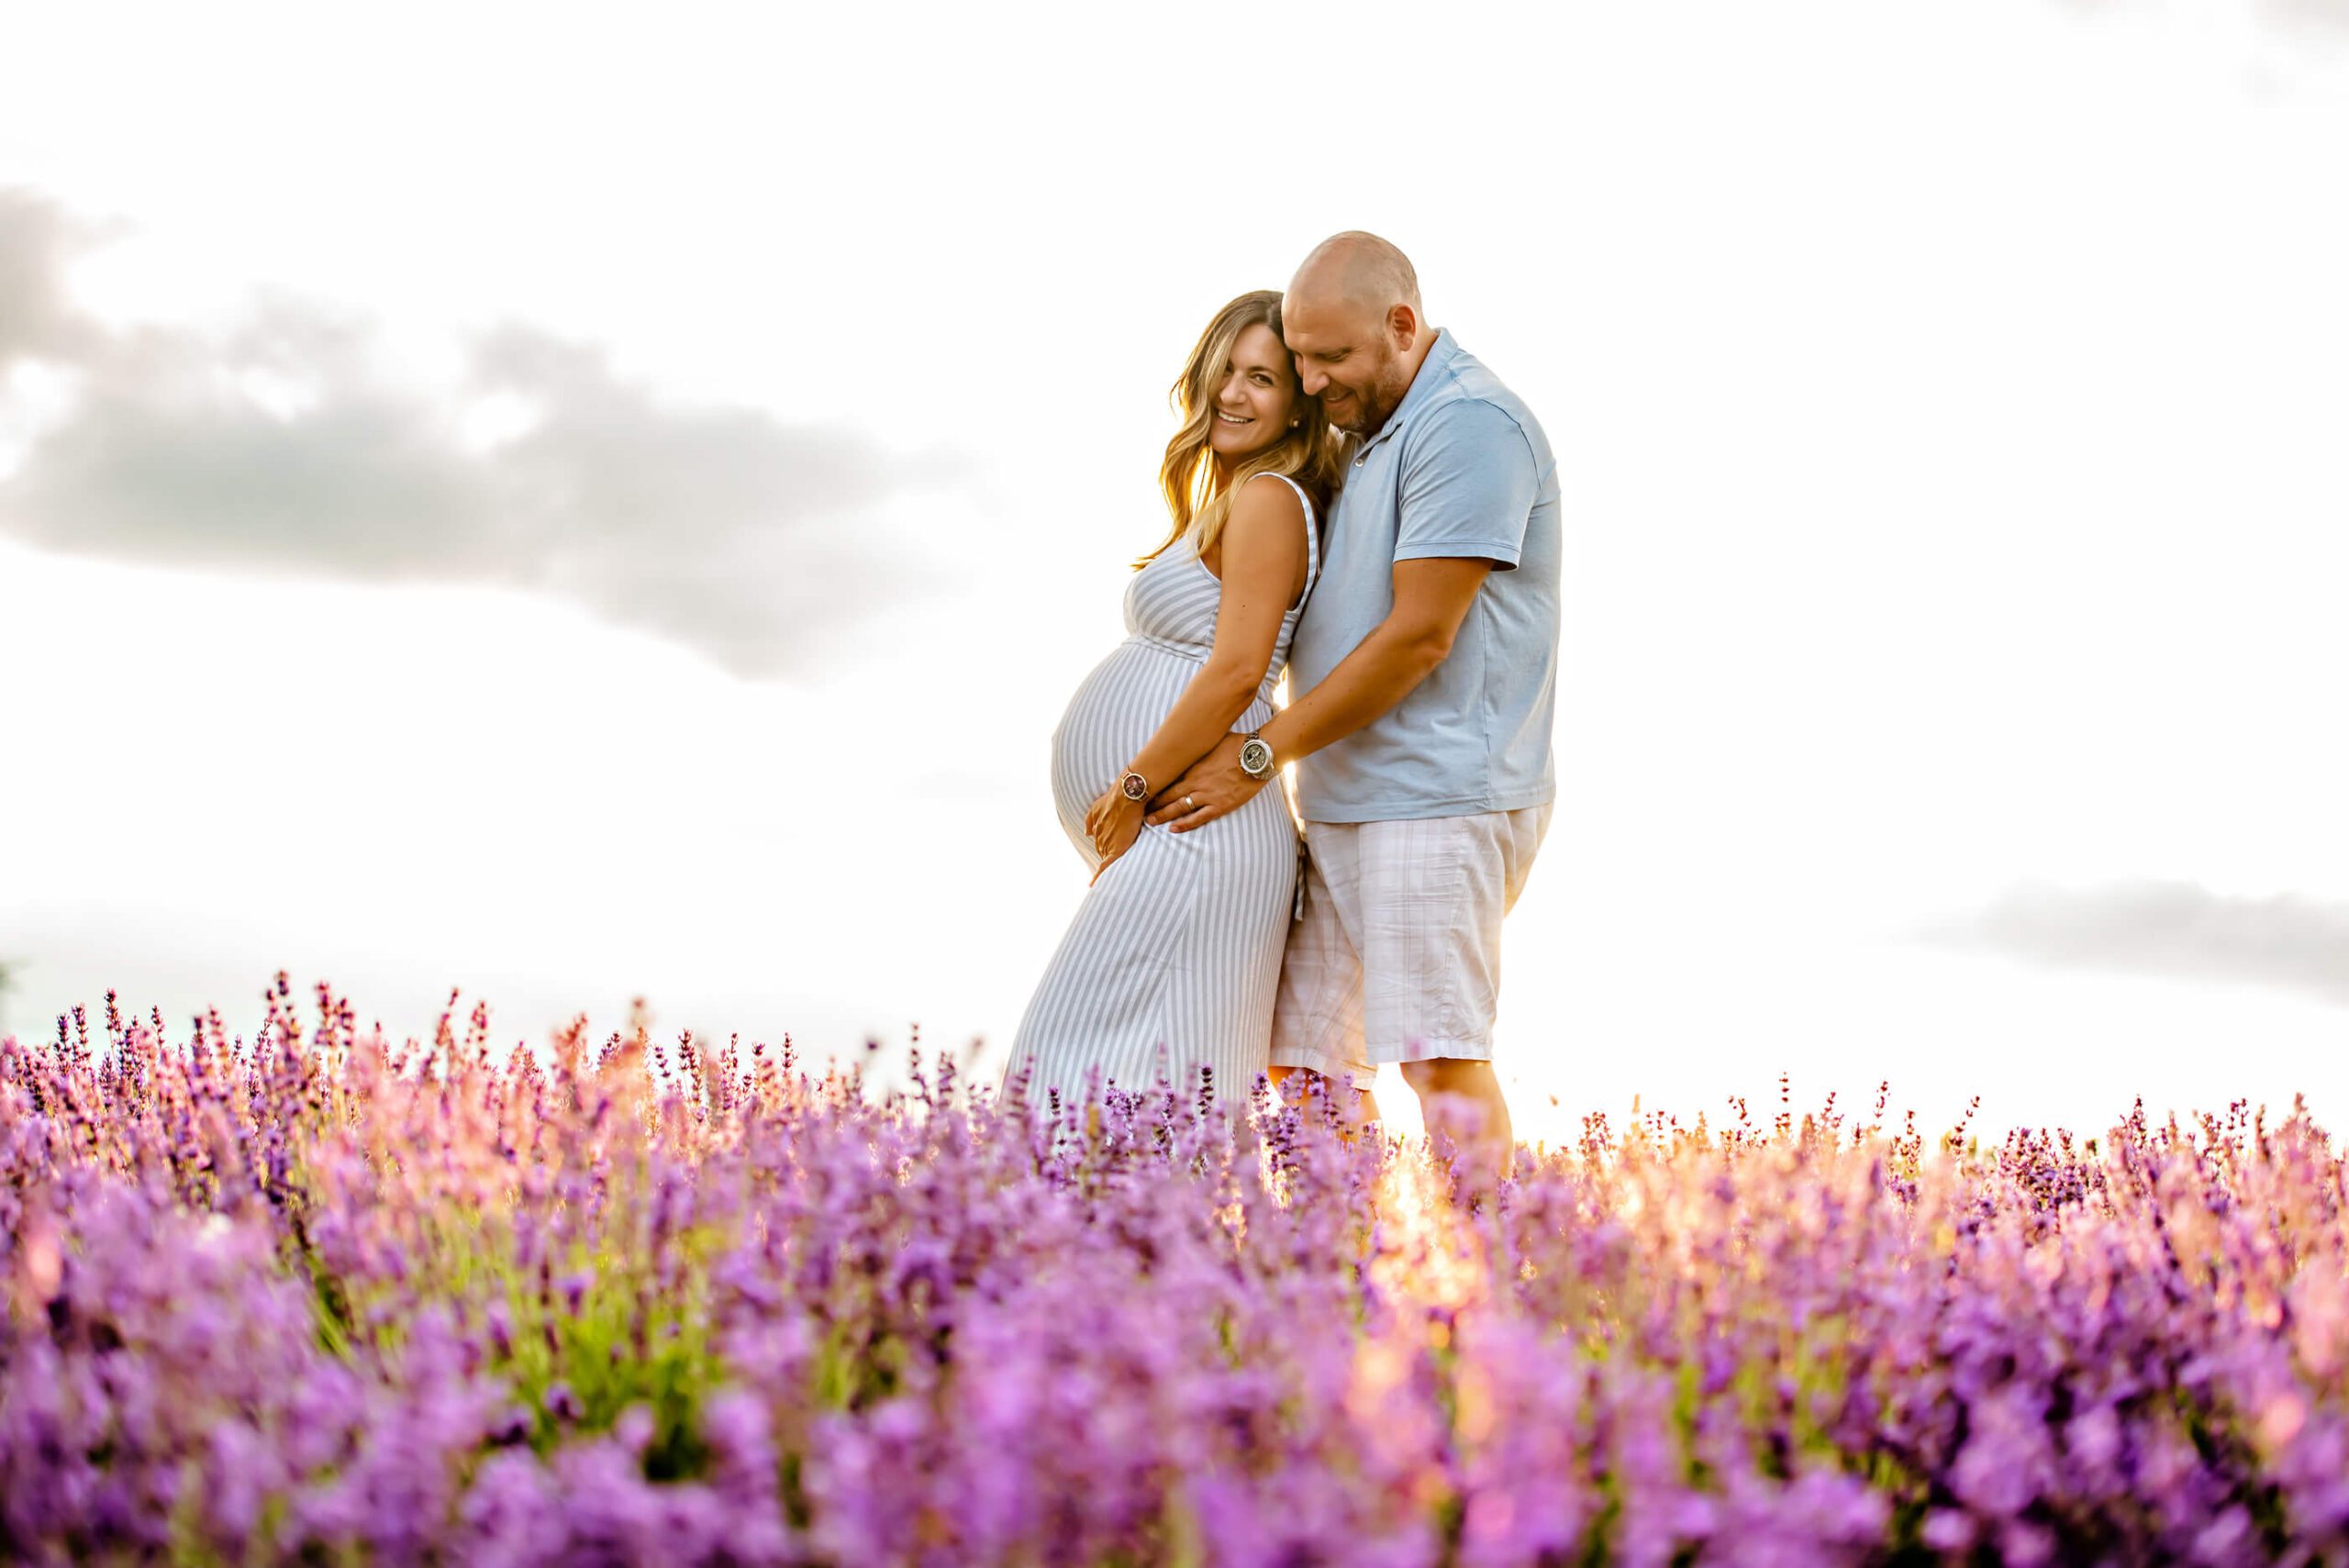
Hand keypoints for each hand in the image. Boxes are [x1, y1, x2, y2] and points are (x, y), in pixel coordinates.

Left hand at [1085, 787, 1143, 883]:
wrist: (1126, 797)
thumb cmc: (1115, 799)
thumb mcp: (1097, 807)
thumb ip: (1091, 821)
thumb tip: (1087, 833)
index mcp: (1097, 830)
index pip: (1100, 844)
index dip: (1104, 849)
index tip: (1105, 856)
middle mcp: (1099, 838)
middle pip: (1102, 853)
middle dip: (1106, 857)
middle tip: (1111, 866)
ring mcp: (1107, 844)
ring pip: (1105, 860)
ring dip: (1107, 867)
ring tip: (1106, 879)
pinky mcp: (1116, 849)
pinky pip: (1106, 866)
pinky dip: (1099, 876)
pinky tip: (1093, 885)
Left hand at [1144, 733, 1266, 832]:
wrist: (1256, 756)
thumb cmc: (1237, 744)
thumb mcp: (1212, 739)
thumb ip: (1199, 744)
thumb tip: (1190, 734)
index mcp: (1192, 765)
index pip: (1167, 778)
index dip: (1155, 785)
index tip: (1144, 789)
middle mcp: (1195, 781)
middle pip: (1168, 794)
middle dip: (1152, 802)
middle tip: (1139, 809)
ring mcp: (1207, 795)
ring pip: (1178, 808)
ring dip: (1162, 815)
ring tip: (1150, 822)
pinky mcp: (1220, 805)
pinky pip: (1198, 818)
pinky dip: (1184, 824)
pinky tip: (1172, 829)